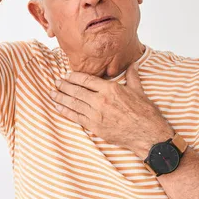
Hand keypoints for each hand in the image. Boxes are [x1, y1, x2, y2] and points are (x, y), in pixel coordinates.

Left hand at [50, 62, 175, 157]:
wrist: (147, 134)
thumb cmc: (145, 113)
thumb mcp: (139, 91)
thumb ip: (132, 76)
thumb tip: (133, 65)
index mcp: (110, 89)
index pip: (86, 80)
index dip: (74, 77)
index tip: (66, 75)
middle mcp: (100, 100)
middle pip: (76, 91)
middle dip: (64, 86)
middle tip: (56, 82)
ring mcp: (96, 114)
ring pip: (73, 103)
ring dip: (61, 97)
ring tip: (52, 93)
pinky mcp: (95, 127)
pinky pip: (75, 117)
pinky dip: (65, 111)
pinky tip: (57, 107)